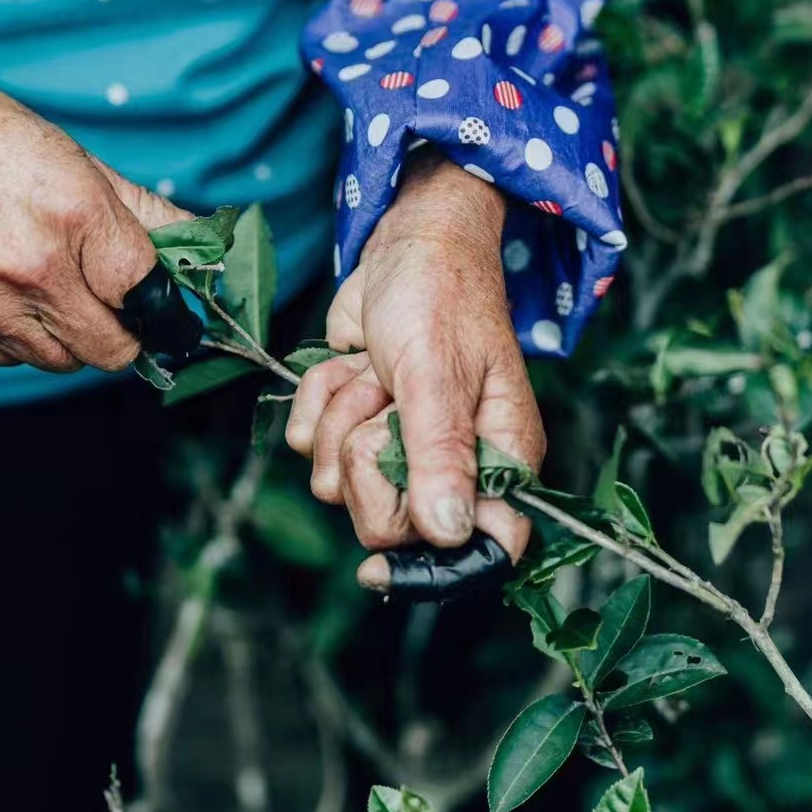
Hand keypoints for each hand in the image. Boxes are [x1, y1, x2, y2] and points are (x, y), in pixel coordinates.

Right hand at [0, 70, 189, 371]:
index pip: (152, 299)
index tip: (166, 304)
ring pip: (62, 361)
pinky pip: (11, 359)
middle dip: (122, 328)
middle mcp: (31, 271)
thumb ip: (146, 214)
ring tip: (44, 276)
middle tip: (106, 292)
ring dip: (69, 333)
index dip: (165, 305)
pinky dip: (19, 334)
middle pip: (113, 351)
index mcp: (75, 217)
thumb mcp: (78, 161)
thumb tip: (202, 244)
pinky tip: (2, 283)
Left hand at [285, 150, 545, 589]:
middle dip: (366, 457)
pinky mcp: (358, 422)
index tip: (378, 571)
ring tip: (375, 368)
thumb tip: (449, 535)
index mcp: (498, 457)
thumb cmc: (440, 293)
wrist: (406, 239)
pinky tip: (351, 361)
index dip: (428, 567)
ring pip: (340, 483)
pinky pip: (312, 445)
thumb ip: (439, 451)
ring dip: (342, 413)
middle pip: (387, 524)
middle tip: (385, 399)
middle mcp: (454, 464)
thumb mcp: (437, 369)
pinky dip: (320, 396)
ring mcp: (401, 447)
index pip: (479, 550)